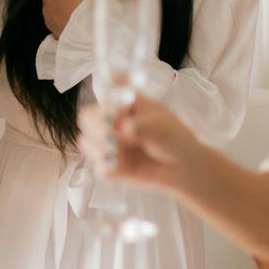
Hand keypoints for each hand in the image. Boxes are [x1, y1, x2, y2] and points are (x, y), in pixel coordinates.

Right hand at [78, 96, 199, 193]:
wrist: (183, 166)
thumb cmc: (173, 136)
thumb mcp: (160, 125)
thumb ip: (140, 126)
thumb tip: (123, 130)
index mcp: (122, 105)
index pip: (100, 100)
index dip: (104, 110)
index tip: (116, 118)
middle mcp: (111, 122)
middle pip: (85, 119)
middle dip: (97, 129)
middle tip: (113, 137)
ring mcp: (109, 144)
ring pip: (86, 143)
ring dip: (100, 148)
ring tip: (119, 152)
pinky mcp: (111, 166)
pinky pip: (98, 168)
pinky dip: (108, 167)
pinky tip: (122, 165)